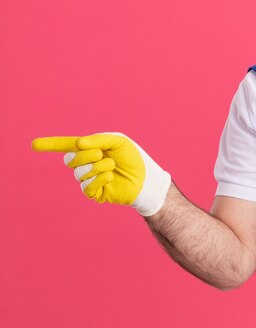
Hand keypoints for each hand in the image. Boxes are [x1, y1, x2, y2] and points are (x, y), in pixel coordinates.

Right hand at [32, 133, 170, 215]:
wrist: (146, 179)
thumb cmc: (133, 158)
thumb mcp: (118, 142)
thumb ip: (98, 139)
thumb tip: (77, 144)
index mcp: (91, 148)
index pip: (66, 145)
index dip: (50, 144)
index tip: (33, 144)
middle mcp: (87, 163)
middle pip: (70, 159)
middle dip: (84, 155)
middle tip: (101, 154)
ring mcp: (89, 178)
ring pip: (78, 173)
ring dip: (96, 167)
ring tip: (111, 166)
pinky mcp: (94, 192)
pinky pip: (86, 186)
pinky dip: (97, 179)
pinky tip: (109, 177)